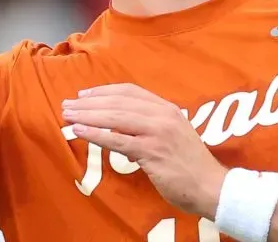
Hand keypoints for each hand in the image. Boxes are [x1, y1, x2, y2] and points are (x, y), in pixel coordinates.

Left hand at [62, 83, 227, 218]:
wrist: (211, 187)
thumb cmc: (190, 165)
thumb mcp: (172, 136)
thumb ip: (149, 127)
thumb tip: (120, 130)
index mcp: (167, 108)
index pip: (130, 91)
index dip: (103, 91)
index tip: (84, 94)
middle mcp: (162, 115)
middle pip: (118, 102)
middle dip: (89, 103)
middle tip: (67, 105)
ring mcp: (157, 132)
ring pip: (115, 118)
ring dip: (88, 115)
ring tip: (67, 116)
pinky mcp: (152, 152)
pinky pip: (118, 141)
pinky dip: (96, 134)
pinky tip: (80, 132)